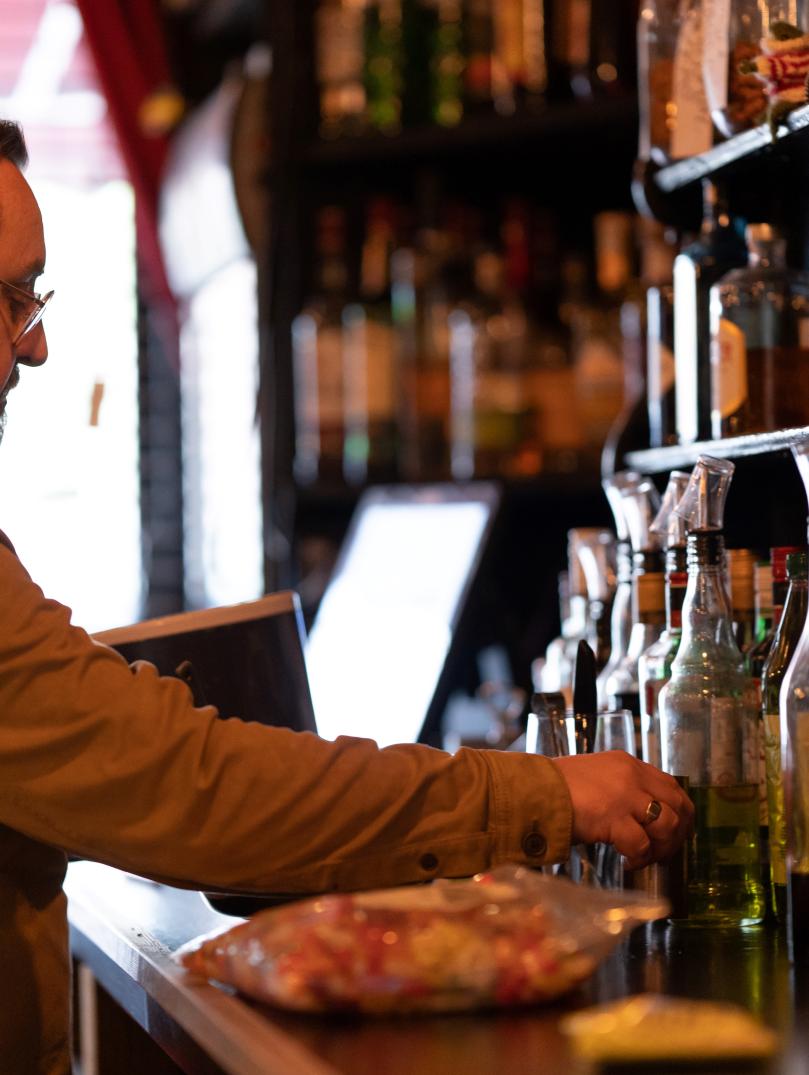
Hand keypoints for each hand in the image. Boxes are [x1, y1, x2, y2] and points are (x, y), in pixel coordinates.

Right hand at [551, 751, 693, 869]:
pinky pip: (641, 844)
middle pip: (678, 805)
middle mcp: (632, 776)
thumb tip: (644, 817)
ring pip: (667, 825)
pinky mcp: (614, 818)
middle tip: (664, 852)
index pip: (672, 786)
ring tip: (643, 857)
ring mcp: (625, 796)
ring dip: (660, 847)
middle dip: (677, 834)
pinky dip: (638, 858)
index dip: (681, 813)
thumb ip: (623, 789)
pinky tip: (627, 862)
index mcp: (629, 764)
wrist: (534, 791)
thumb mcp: (598, 777)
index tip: (676, 832)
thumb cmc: (559, 789)